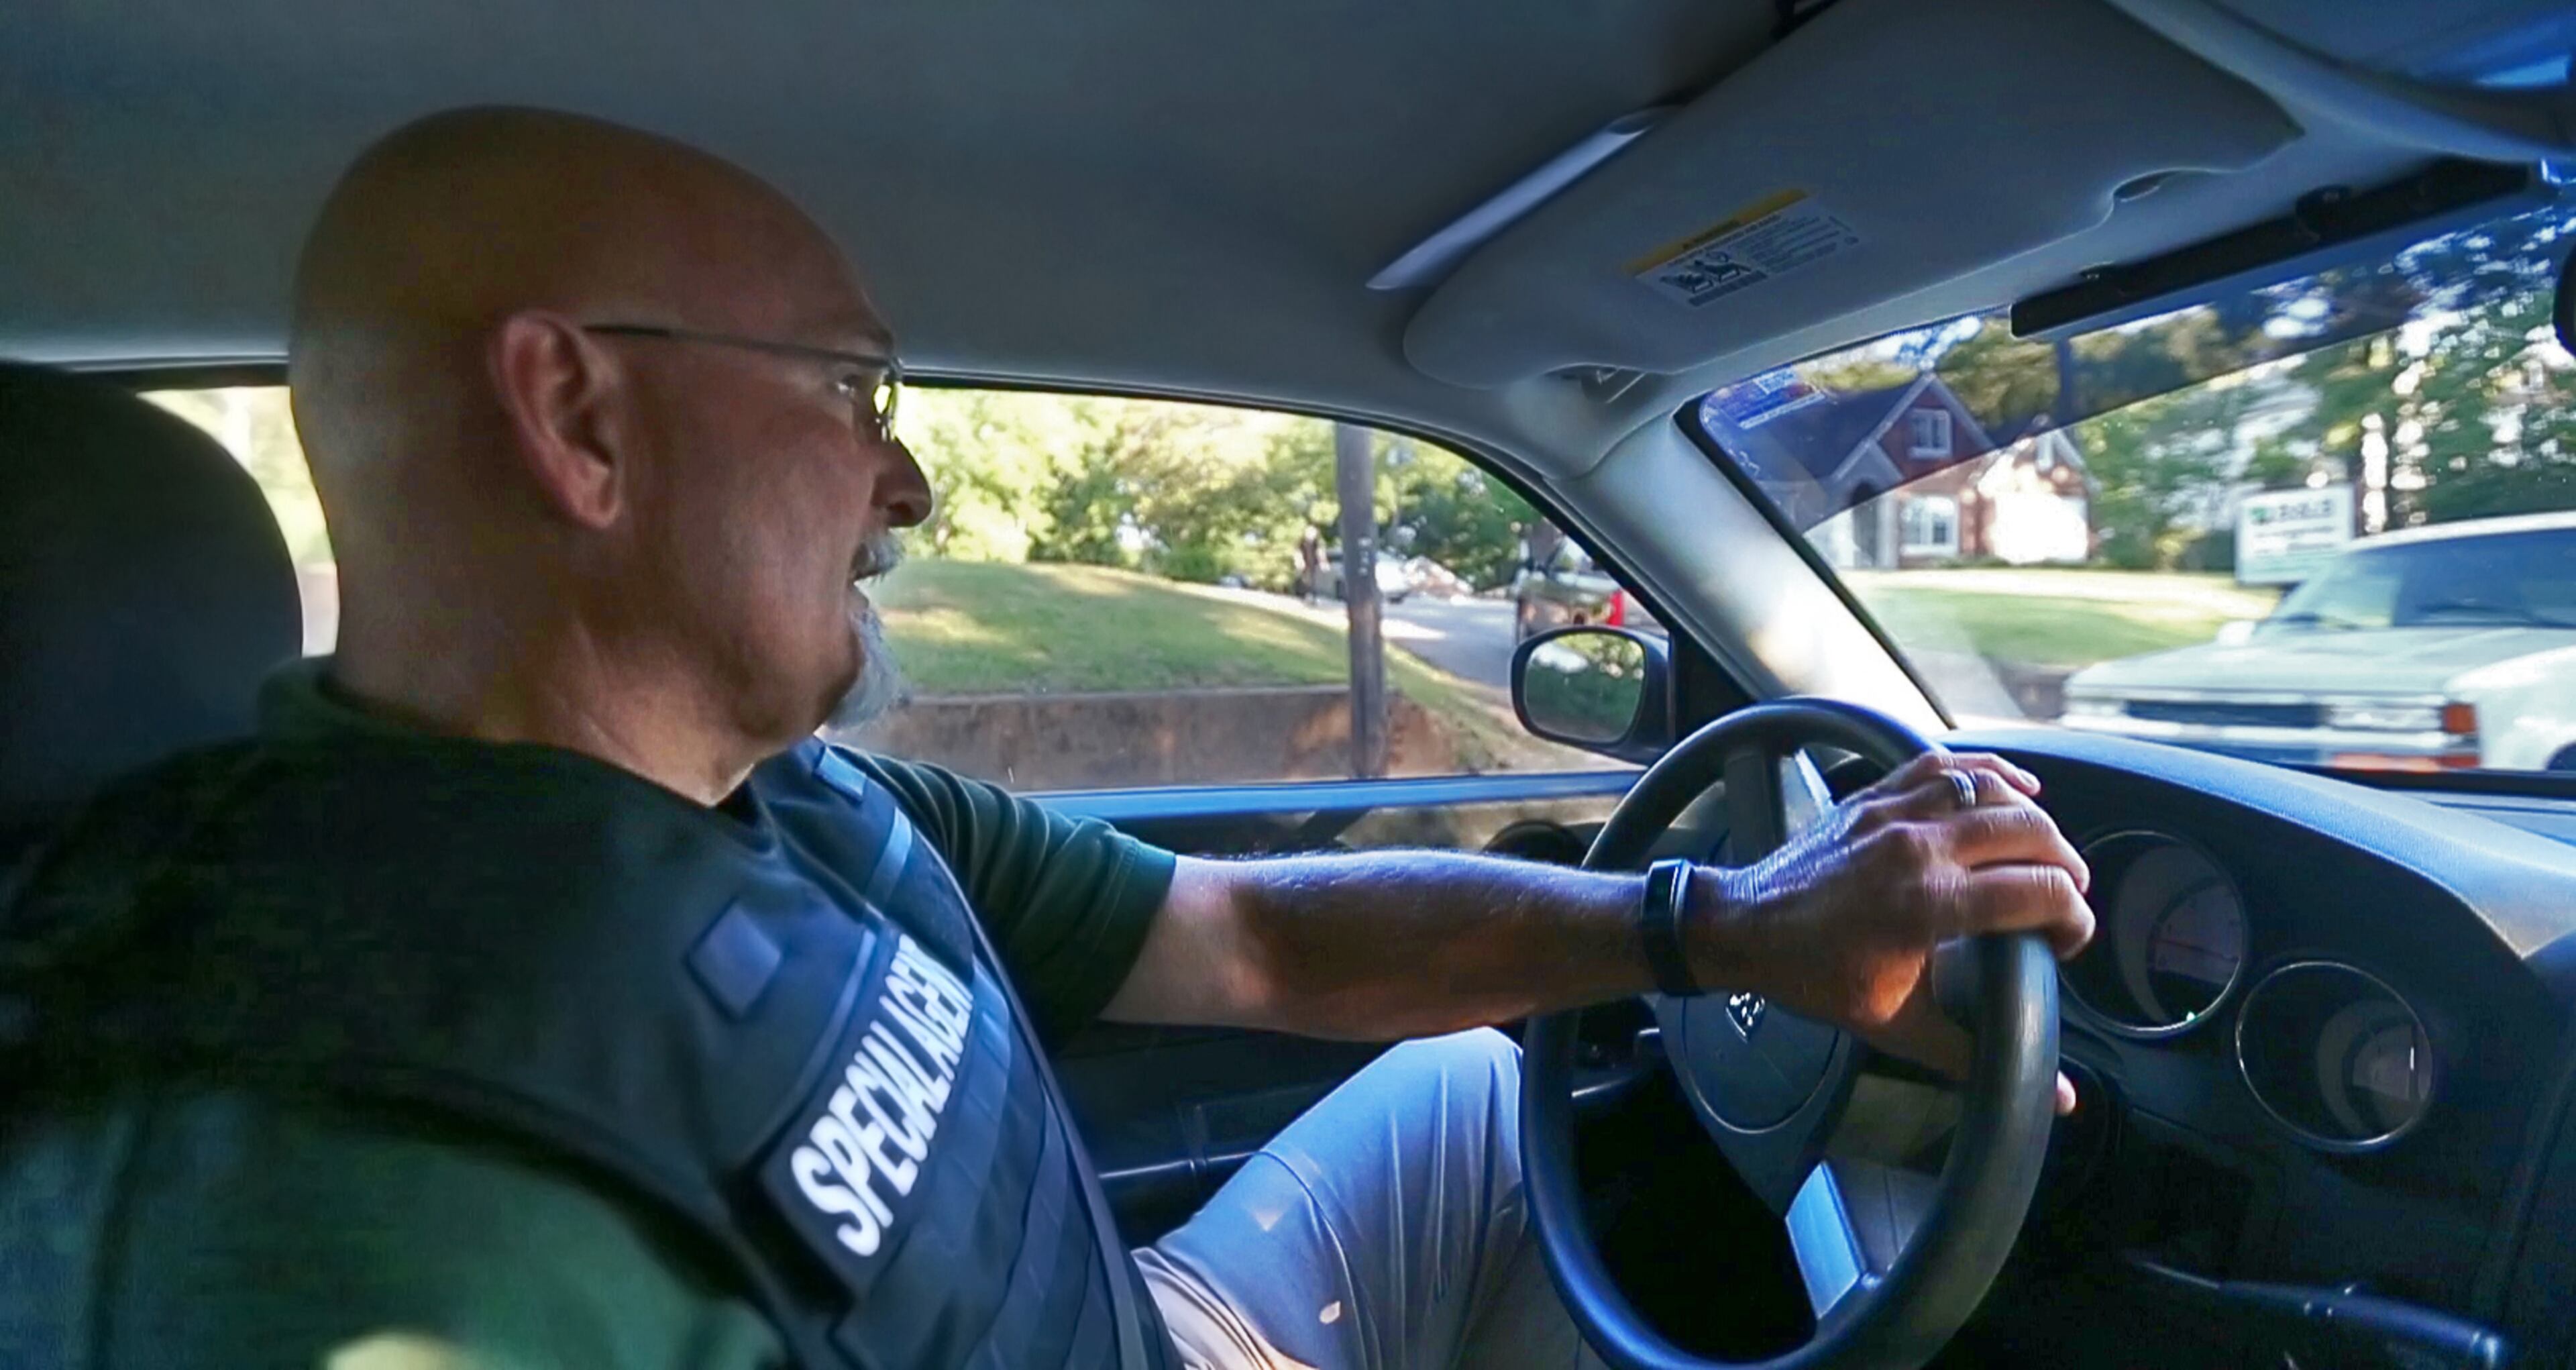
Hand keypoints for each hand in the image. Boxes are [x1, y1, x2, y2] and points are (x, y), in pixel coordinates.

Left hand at [1690, 751, 2095, 1113]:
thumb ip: (1978, 1054)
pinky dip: (1993, 773)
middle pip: (2033, 832)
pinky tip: (2018, 790)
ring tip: (2047, 854)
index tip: (2066, 940)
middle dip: (2067, 867)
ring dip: (2037, 820)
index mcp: (1931, 902)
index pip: (2042, 891)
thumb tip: (2056, 1098)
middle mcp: (1920, 845)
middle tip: (2066, 899)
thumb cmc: (1816, 975)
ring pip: (1997, 791)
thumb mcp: (1898, 1025)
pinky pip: (1950, 764)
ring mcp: (1897, 811)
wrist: (1744, 928)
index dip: (2075, 918)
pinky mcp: (1878, 794)